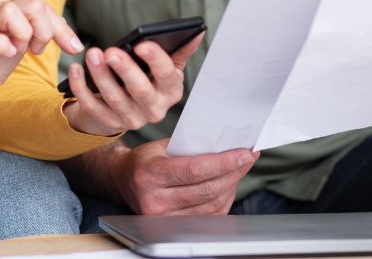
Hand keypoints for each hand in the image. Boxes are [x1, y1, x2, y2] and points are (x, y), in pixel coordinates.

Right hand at [0, 0, 82, 131]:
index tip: (72, 47)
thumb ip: (43, 31)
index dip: (61, 28)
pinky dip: (6, 47)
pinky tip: (8, 55)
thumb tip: (75, 42)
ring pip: (12, 13)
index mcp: (2, 2)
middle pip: (33, 4)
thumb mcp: (23, 42)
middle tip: (35, 50)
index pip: (41, 5)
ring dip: (25, 36)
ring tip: (18, 51)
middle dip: (45, 31)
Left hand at [62, 33, 203, 136]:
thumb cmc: (148, 79)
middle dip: (125, 70)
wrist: (126, 108)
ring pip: (114, 98)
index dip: (155, 60)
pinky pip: (93, 107)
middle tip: (111, 51)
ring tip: (92, 55)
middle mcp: (155, 109)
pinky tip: (75, 69)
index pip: (166, 75)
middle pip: (140, 90)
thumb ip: (180, 50)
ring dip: (101, 76)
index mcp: (171, 91)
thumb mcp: (166, 68)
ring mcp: (132, 120)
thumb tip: (198, 31)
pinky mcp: (109, 123)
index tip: (142, 44)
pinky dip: (81, 88)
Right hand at [119, 139, 258, 214]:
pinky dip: (223, 199)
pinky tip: (229, 184)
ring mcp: (163, 218)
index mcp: (150, 174)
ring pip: (211, 204)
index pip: (195, 170)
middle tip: (248, 157)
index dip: (224, 163)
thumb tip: (226, 143)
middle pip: (206, 189)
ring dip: (232, 185)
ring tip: (241, 168)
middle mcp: (155, 201)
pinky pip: (209, 216)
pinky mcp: (173, 227)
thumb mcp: (161, 146)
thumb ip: (189, 146)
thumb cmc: (146, 160)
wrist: (123, 181)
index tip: (244, 153)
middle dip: (233, 172)